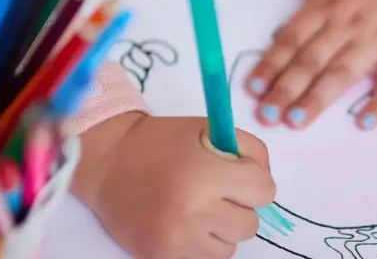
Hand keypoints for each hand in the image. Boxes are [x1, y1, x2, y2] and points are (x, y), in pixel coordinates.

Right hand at [84, 115, 275, 258]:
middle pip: (250, 223)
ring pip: (231, 247)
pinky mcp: (162, 256)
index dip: (256, 180)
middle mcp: (193, 210)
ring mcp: (177, 239)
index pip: (263, 191)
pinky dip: (204, 243)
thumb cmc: (164, 141)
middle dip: (241, 205)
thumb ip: (249, 151)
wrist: (111, 162)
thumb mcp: (210, 131)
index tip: (241, 174)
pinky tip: (188, 222)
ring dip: (224, 228)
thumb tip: (265, 182)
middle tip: (220, 190)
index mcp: (206, 173)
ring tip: (202, 207)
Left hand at [245, 0, 376, 129]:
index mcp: (326, 3)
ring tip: (295, 121)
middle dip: (286, 88)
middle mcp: (347, 25)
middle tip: (265, 115)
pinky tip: (364, 123)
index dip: (271, 62)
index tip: (251, 86)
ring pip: (342, 73)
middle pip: (311, 60)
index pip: (292, 37)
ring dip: (318, 98)